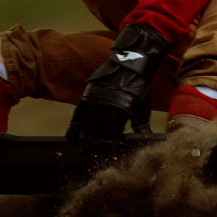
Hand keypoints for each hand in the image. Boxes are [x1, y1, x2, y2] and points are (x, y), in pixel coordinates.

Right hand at [66, 24, 169, 145]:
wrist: (130, 62)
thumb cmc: (139, 87)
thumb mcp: (143, 106)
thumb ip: (141, 125)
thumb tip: (145, 141)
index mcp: (123, 108)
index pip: (114, 132)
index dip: (110, 144)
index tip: (108, 151)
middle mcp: (107, 104)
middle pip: (97, 129)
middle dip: (93, 144)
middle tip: (88, 154)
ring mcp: (96, 99)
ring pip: (86, 122)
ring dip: (82, 137)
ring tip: (79, 149)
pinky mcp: (88, 94)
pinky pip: (78, 113)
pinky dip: (74, 125)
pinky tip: (71, 137)